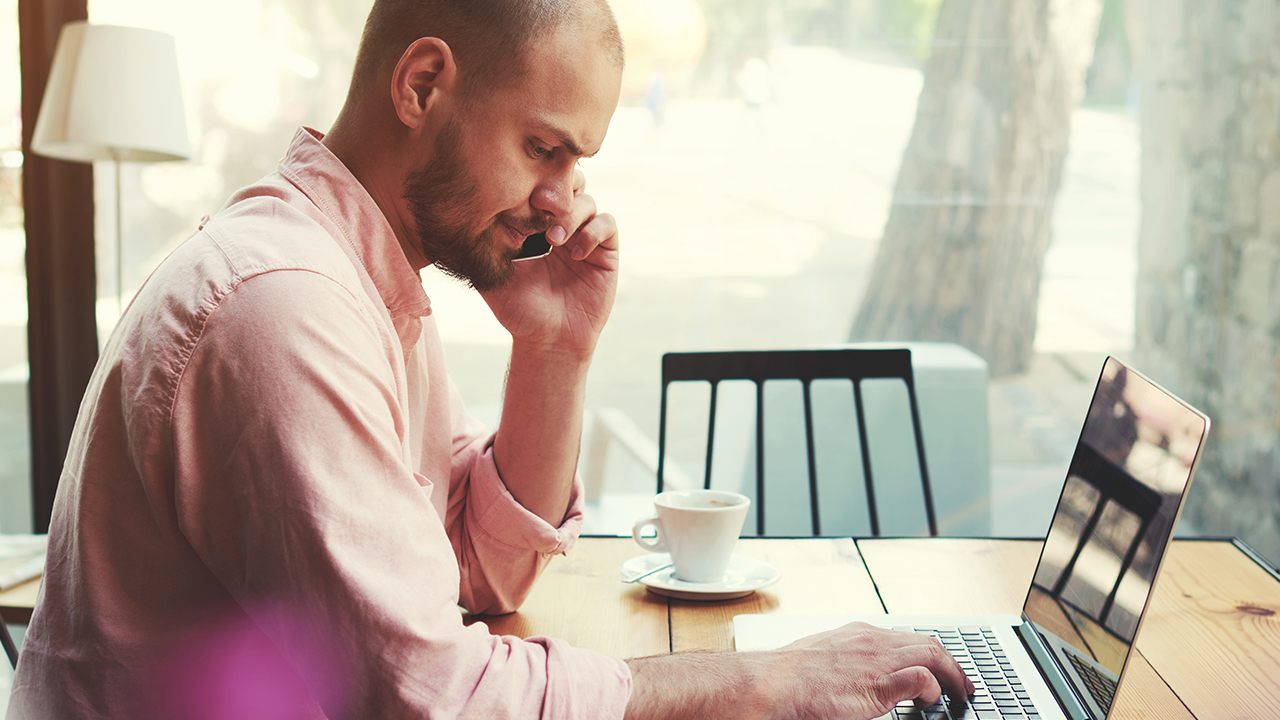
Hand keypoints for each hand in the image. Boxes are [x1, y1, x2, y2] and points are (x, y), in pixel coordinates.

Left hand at [480, 167, 618, 356]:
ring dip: (571, 215)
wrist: (548, 341)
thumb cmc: (518, 311)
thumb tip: (478, 209)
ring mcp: (585, 239)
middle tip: (541, 204)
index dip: (533, 186)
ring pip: (587, 202)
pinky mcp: (605, 254)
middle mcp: (562, 228)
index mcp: (535, 228)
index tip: (519, 197)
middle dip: (557, 190)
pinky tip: (575, 253)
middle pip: (569, 185)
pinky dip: (592, 232)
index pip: (539, 190)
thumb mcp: (494, 273)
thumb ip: (487, 244)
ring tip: (554, 239)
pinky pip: (607, 224)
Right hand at [624, 622, 974, 719]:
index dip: (930, 653)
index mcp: (859, 634)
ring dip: (952, 676)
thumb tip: (848, 677)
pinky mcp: (878, 686)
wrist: (770, 683)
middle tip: (963, 684)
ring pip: (932, 655)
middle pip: (928, 643)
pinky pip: (920, 681)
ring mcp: (878, 661)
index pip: (906, 637)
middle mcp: (873, 641)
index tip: (939, 669)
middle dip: (951, 663)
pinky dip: (933, 691)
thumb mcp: (821, 659)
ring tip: (961, 694)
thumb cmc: (786, 677)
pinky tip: (932, 704)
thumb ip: (845, 663)